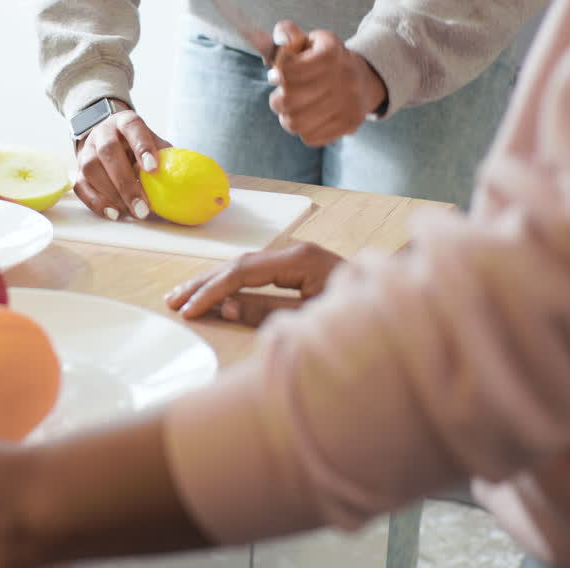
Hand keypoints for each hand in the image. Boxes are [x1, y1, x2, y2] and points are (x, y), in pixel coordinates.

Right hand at [74, 101, 170, 220]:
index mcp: (124, 121)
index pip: (132, 128)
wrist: (106, 137)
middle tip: (142, 207)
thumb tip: (183, 182)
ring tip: (131, 212)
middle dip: (126, 183)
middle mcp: (102, 133)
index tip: (153, 169)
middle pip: (108, 152)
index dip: (142, 147)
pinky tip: (114, 213)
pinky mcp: (78, 170)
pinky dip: (97, 202)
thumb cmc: (137, 145)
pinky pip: (81, 186)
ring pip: (91, 169)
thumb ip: (165, 156)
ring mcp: (87, 150)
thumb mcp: (152, 142)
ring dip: (112, 194)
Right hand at [164, 242, 343, 324]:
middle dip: (202, 284)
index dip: (211, 291)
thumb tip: (225, 307)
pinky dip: (230, 284)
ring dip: (211, 282)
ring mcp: (296, 256)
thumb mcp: (310, 318)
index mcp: (300, 260)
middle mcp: (295, 251)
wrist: (398, 308)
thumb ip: (265, 312)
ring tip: (180, 298)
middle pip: (237, 264)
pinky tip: (211, 294)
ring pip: (243, 266)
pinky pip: (255, 273)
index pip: (242, 272)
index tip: (189, 311)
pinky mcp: (297, 266)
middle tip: (171, 302)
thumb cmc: (361, 316)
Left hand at [267, 21, 387, 146]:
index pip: (288, 70)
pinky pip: (310, 138)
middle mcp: (343, 78)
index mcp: (330, 53)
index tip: (277, 74)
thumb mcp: (308, 41)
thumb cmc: (323, 60)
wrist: (363, 79)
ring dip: (287, 117)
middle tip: (282, 95)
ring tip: (292, 109)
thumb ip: (287, 35)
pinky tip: (308, 119)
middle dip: (278, 99)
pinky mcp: (350, 124)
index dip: (278, 73)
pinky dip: (303, 130)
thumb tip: (280, 39)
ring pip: (295, 123)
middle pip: (288, 100)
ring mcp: (348, 103)